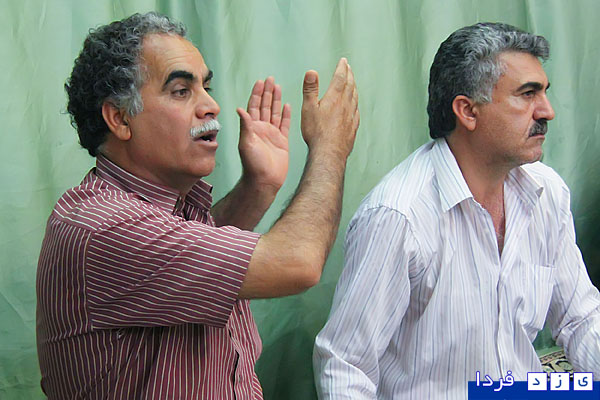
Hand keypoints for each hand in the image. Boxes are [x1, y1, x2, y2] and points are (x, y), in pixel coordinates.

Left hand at [237, 77, 291, 191]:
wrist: (265, 181)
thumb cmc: (253, 165)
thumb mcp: (246, 143)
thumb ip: (245, 125)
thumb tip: (240, 109)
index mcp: (252, 128)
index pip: (254, 106)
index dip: (257, 94)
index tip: (260, 82)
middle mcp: (261, 129)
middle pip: (265, 106)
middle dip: (267, 92)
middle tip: (270, 79)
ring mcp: (272, 134)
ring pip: (275, 112)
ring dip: (276, 100)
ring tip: (278, 87)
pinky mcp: (282, 141)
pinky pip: (285, 124)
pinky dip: (286, 114)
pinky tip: (287, 105)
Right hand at [301, 58, 359, 158]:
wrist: (329, 152)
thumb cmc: (317, 133)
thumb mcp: (308, 108)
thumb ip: (310, 89)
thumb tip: (312, 72)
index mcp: (334, 98)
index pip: (340, 78)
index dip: (342, 68)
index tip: (343, 61)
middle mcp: (345, 105)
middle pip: (350, 85)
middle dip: (349, 75)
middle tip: (349, 68)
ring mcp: (351, 116)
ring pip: (355, 97)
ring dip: (354, 87)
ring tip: (352, 83)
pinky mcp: (353, 127)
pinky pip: (356, 110)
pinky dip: (356, 103)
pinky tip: (354, 105)